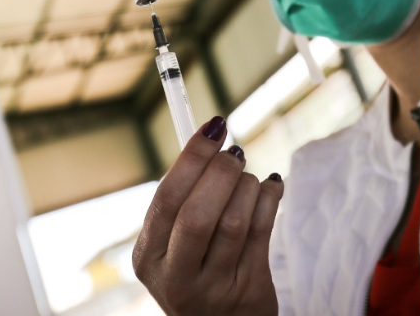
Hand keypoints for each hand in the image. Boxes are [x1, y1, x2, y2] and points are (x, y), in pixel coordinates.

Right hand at [132, 116, 283, 315]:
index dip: (192, 158)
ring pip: (234, 223)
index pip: (166, 199)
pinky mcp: (249, 292)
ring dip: (248, 187)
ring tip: (249, 178)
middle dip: (221, 173)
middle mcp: (175, 277)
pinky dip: (269, 200)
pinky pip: (261, 234)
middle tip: (235, 153)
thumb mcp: (175, 245)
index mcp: (148, 257)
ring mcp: (213, 289)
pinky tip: (271, 188)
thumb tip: (209, 136)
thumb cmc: (198, 269)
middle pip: (197, 215)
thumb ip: (184, 201)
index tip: (213, 127)